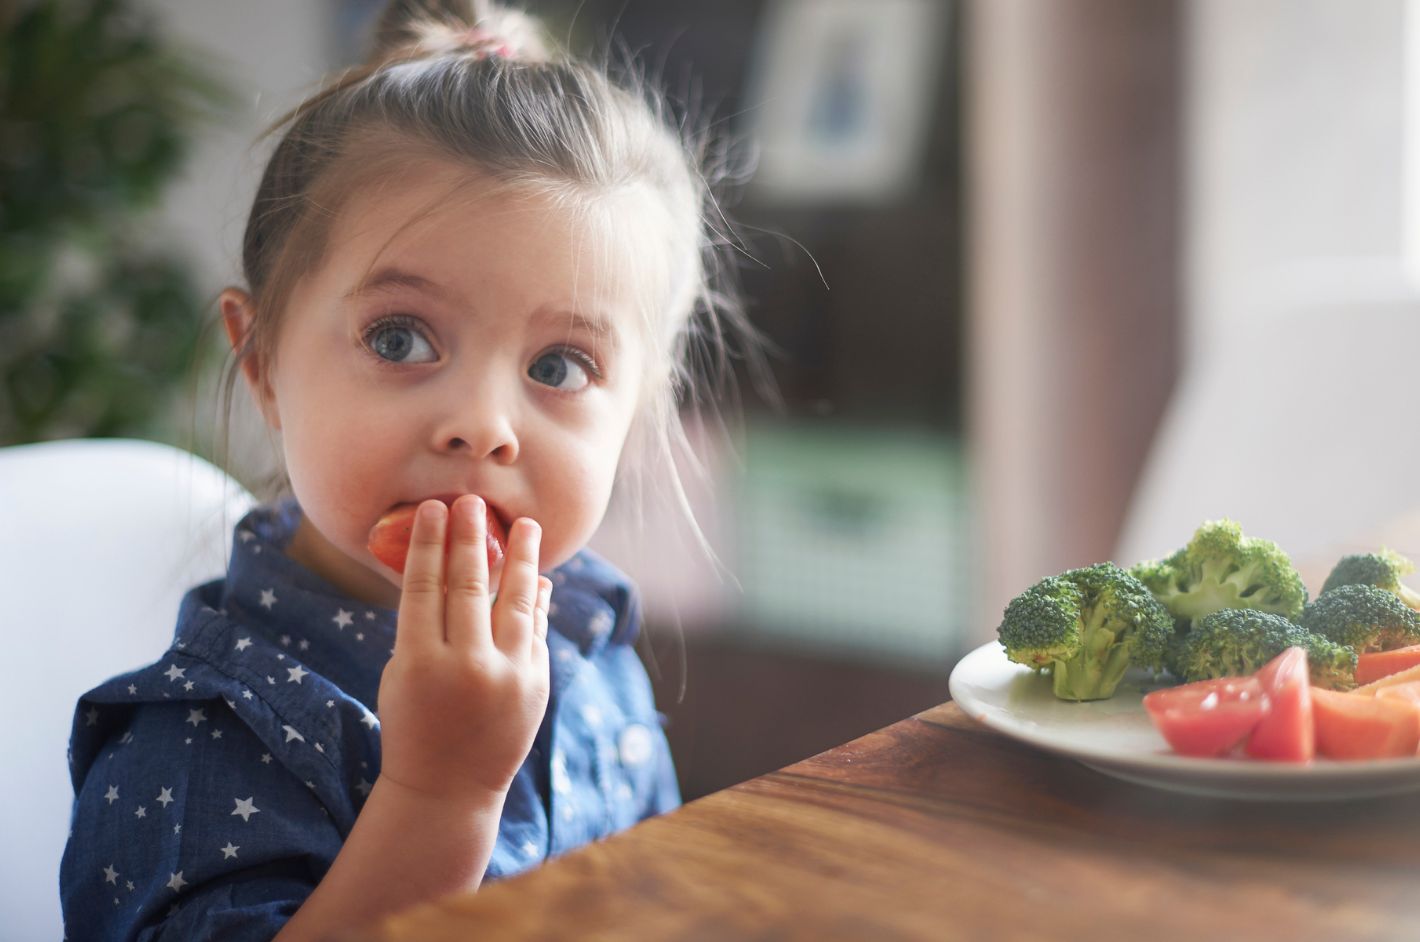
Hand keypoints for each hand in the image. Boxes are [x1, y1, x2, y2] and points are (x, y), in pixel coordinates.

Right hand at [374, 496, 551, 802]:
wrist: (447, 788)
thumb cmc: (413, 723)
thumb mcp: (402, 674)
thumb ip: (425, 626)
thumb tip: (455, 570)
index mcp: (419, 663)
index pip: (424, 587)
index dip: (430, 543)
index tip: (434, 509)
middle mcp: (466, 667)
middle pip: (469, 586)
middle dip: (471, 538)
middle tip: (473, 501)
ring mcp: (507, 677)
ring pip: (517, 602)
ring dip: (522, 559)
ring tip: (527, 525)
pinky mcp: (535, 686)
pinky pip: (536, 631)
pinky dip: (537, 602)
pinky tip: (538, 577)